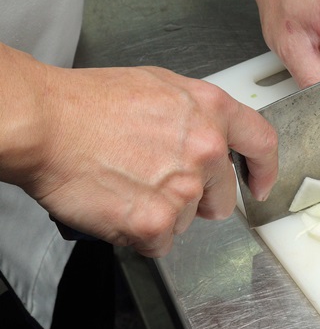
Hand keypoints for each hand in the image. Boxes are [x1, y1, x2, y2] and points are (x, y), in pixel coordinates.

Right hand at [19, 65, 276, 256]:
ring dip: (164, 213)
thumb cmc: (90, 102)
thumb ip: (197, 114)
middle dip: (201, 199)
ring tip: (129, 186)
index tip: (259, 185)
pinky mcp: (156, 222)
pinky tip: (120, 206)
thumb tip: (212, 135)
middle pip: (224, 195)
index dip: (264, 170)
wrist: (46, 124)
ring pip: (189, 220)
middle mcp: (207, 150)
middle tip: (164, 186)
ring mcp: (184, 188)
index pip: (262, 144)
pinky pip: (161, 242)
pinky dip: (141, 233)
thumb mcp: (160, 86)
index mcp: (213, 111)